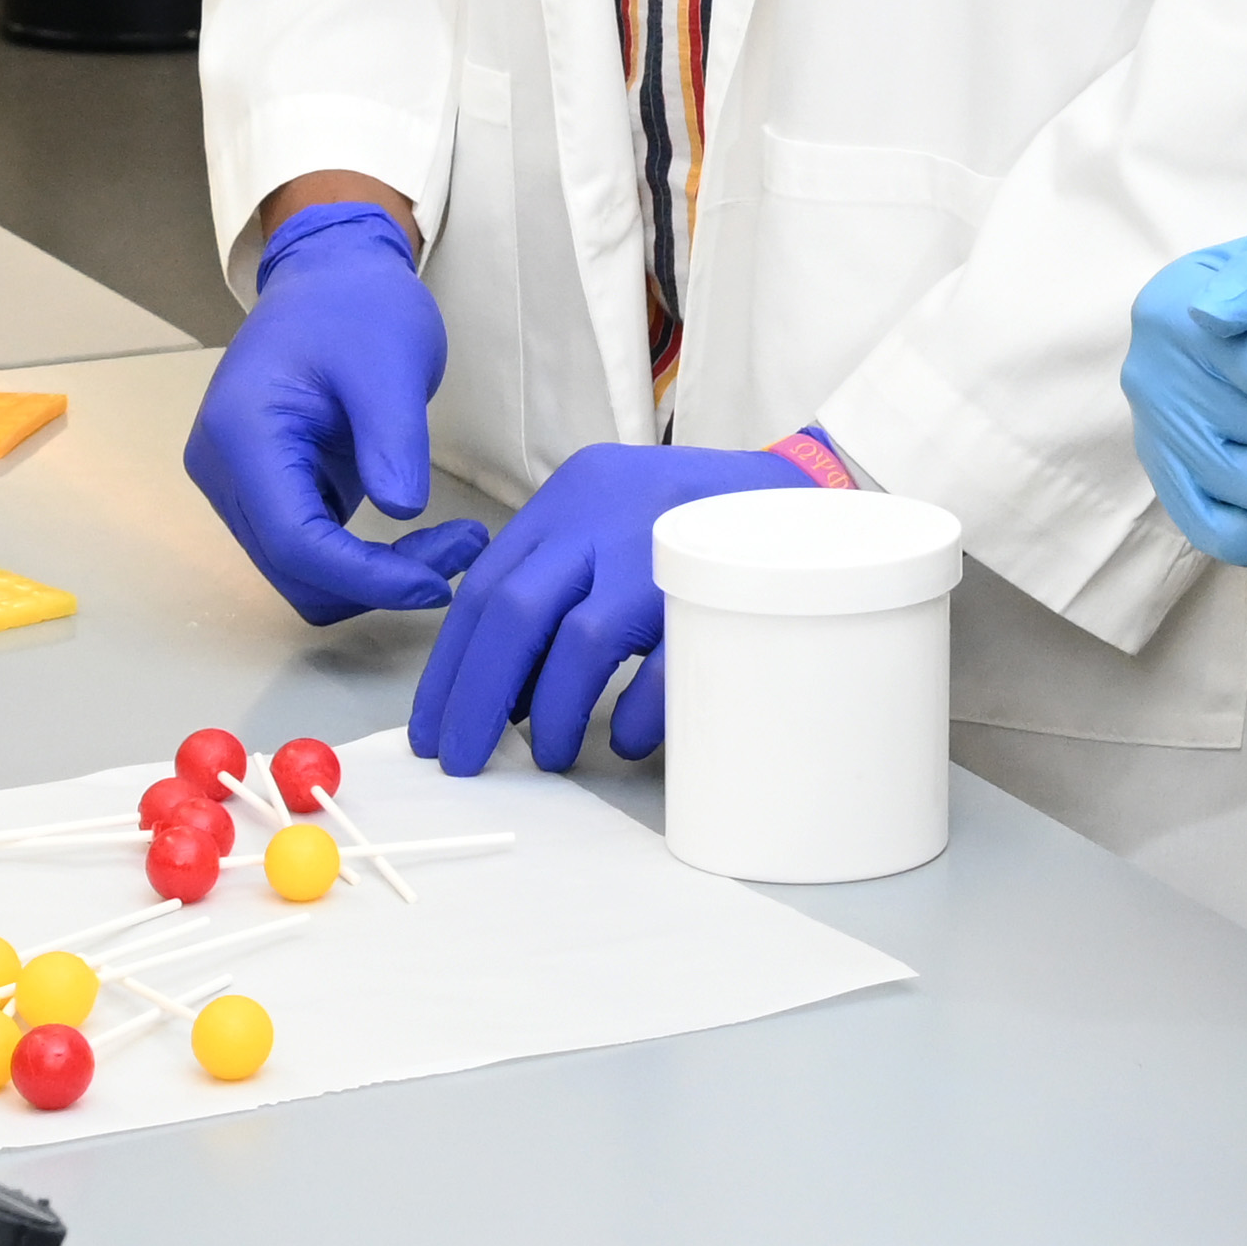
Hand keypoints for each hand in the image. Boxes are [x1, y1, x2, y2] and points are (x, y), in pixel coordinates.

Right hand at [190, 201, 491, 622]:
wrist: (329, 278)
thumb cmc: (357, 306)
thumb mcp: (390, 362)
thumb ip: (392, 440)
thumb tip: (402, 513)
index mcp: (241, 431)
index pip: (295, 541)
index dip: (366, 578)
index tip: (437, 582)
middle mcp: (222, 469)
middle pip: (293, 570)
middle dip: (376, 580)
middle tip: (461, 549)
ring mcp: (237, 485)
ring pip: (301, 574)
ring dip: (371, 577)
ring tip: (448, 543)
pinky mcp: (264, 493)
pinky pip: (310, 554)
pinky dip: (362, 563)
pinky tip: (417, 538)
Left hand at [413, 443, 818, 773]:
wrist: (814, 486)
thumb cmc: (707, 519)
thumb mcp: (616, 519)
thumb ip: (560, 582)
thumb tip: (505, 689)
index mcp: (571, 496)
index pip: (484, 586)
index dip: (450, 665)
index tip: (433, 726)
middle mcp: (604, 514)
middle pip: (512, 614)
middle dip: (476, 698)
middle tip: (462, 759)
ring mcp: (660, 547)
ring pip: (580, 644)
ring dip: (554, 713)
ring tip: (550, 756)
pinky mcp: (714, 585)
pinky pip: (663, 666)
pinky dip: (638, 713)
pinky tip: (628, 740)